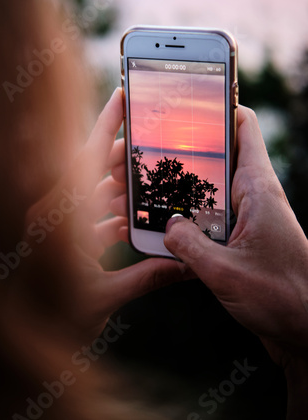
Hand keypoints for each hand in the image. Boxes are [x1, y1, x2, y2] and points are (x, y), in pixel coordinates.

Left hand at [20, 88, 189, 342]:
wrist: (23, 337)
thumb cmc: (51, 317)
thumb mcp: (101, 298)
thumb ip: (144, 278)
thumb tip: (185, 267)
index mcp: (60, 216)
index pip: (85, 158)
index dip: (105, 125)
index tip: (122, 96)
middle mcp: (56, 212)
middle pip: (94, 171)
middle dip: (125, 159)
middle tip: (154, 146)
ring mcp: (59, 223)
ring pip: (94, 192)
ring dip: (122, 189)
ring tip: (150, 182)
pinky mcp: (63, 236)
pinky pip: (91, 214)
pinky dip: (113, 214)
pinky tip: (135, 219)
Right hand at [164, 105, 307, 416]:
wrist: (305, 332)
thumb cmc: (283, 298)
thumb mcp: (227, 272)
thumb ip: (189, 246)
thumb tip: (165, 226)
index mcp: (258, 188)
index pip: (244, 126)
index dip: (218, 104)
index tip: (185, 97)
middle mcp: (251, 195)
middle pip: (212, 156)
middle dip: (176, 152)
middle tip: (140, 153)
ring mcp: (242, 216)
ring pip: (203, 187)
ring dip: (174, 187)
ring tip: (137, 188)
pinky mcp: (236, 237)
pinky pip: (203, 216)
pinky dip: (181, 216)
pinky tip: (157, 227)